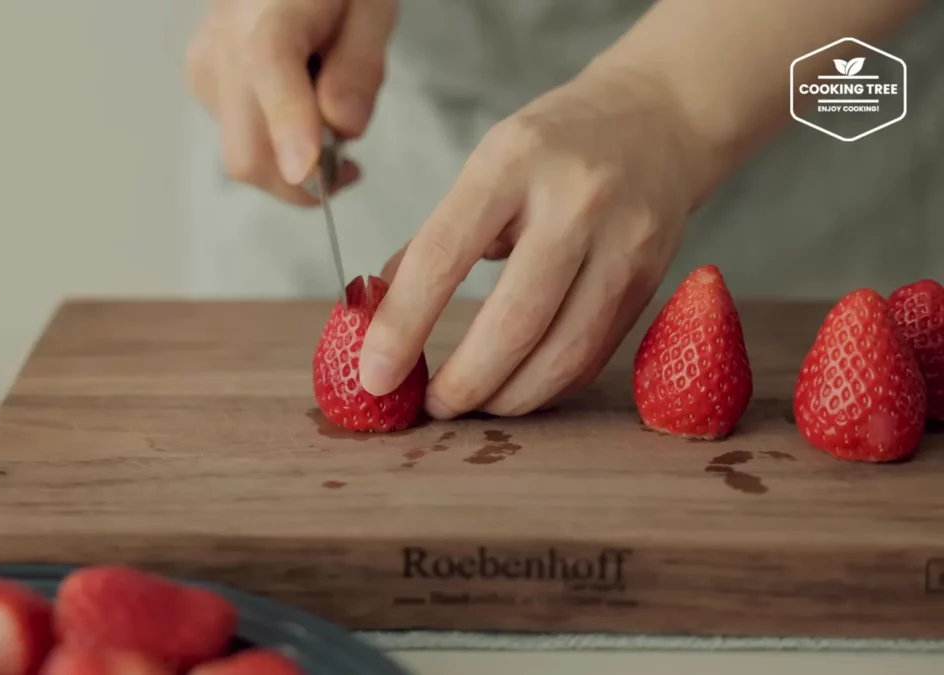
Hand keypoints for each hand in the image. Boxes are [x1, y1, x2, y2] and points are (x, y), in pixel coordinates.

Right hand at [185, 0, 396, 204]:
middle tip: (347, 165)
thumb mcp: (370, 9)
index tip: (308, 170)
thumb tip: (345, 127)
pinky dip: (276, 144)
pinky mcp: (202, 87)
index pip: (271, 69)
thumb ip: (360, 65)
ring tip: (321, 110)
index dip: (290, 126)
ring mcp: (207, 70)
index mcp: (272, 15)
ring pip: (244, 155)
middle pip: (249, 148)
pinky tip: (295, 103)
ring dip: (292, 160)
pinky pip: (241, 141)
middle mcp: (226, 45)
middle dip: (303, 179)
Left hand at [362, 66, 712, 417]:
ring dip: (507, 397)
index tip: (375, 374)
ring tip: (470, 405)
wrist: (659, 118)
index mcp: (511, 162)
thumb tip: (378, 316)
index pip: (443, 255)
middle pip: (514, 321)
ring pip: (562, 352)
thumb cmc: (554, 147)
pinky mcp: (650, 279)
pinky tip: (517, 388)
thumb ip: (435, 237)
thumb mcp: (487, 165)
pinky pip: (593, 355)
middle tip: (430, 406)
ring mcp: (622, 243)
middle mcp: (574, 201)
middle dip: (464, 381)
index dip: (403, 325)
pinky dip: (547, 386)